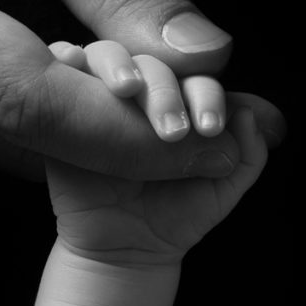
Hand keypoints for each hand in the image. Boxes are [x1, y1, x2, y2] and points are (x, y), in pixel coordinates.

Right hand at [0, 0, 237, 179]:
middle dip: (132, 143)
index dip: (133, 137)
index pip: (30, 105)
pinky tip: (114, 79)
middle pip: (21, 139)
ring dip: (95, 132)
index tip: (224, 140)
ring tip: (188, 98)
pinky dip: (52, 108)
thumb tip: (208, 59)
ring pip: (5, 141)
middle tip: (236, 123)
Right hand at [43, 79, 283, 268]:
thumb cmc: (176, 214)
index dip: (206, 95)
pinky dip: (64, 54)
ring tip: (127, 90)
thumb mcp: (222, 188)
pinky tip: (71, 60)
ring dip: (117, 65)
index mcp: (183, 100)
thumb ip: (247, 154)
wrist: (128, 250)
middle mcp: (144, 92)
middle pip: (154, 62)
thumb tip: (247, 113)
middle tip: (172, 130)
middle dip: (165, 89)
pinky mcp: (63, 106)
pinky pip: (58, 67)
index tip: (211, 128)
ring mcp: (102, 95)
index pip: (197, 78)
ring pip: (107, 57)